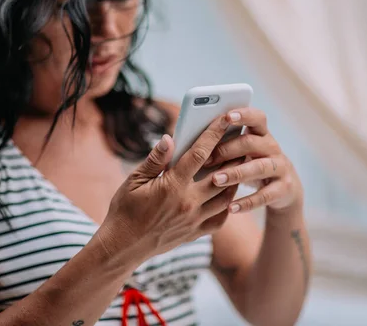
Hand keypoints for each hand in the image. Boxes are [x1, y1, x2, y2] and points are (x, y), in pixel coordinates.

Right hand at [100, 115, 238, 259]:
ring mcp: (194, 220)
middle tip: (243, 140)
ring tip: (241, 165)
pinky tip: (228, 194)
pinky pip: (220, 219)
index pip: (199, 153)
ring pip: (226, 197)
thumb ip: (155, 159)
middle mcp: (188, 203)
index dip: (214, 133)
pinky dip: (228, 205)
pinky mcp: (195, 233)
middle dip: (234, 156)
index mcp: (172, 186)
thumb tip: (169, 138)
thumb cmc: (125, 210)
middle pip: (222, 175)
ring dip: (235, 180)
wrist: (122, 247)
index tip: (226, 118)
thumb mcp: (134, 180)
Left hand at [204, 107, 303, 213]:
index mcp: (261, 133)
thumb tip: (183, 141)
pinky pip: (265, 195)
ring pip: (260, 167)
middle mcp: (273, 147)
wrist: (284, 189)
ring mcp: (281, 167)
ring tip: (216, 180)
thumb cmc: (249, 164)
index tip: (226, 116)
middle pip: (252, 142)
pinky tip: (230, 208)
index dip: (244, 115)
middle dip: (228, 149)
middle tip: (207, 160)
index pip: (256, 117)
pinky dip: (247, 202)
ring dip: (236, 173)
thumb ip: (221, 142)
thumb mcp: (241, 151)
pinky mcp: (284, 188)